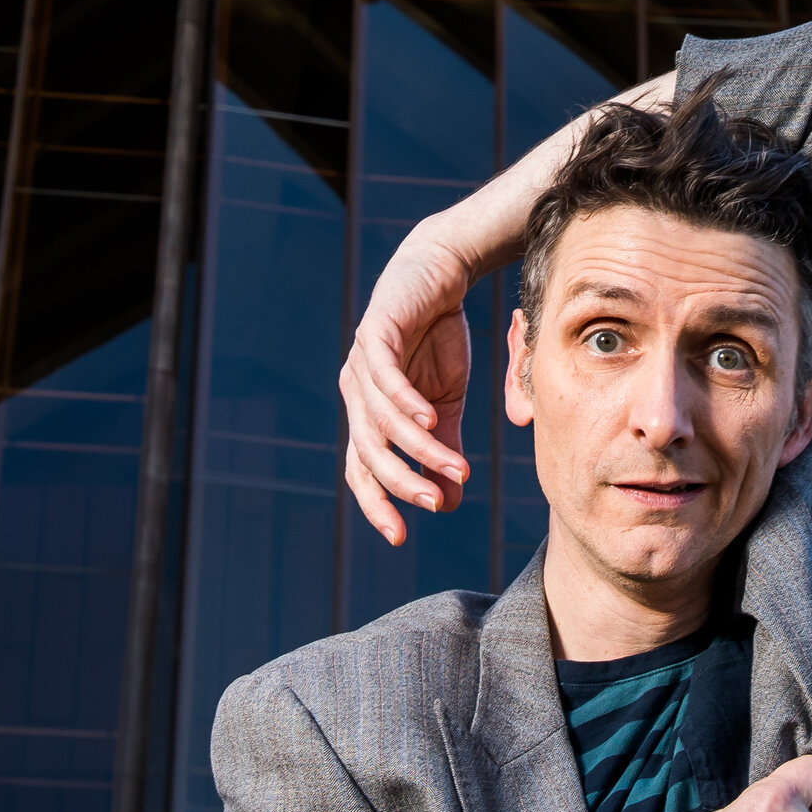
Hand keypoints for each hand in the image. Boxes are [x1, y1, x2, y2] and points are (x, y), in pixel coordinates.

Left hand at [341, 218, 476, 547]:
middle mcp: (356, 393)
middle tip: (433, 503)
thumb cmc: (437, 339)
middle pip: (367, 451)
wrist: (439, 274)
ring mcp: (361, 363)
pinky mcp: (376, 333)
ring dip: (419, 447)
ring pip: (382, 419)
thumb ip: (442, 446)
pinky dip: (406, 402)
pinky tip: (430, 419)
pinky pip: (385, 376)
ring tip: (454, 469)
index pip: (361, 469)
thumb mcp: (446, 401)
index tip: (400, 537)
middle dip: (399, 482)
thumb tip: (448, 498)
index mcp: (367, 414)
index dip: (377, 502)